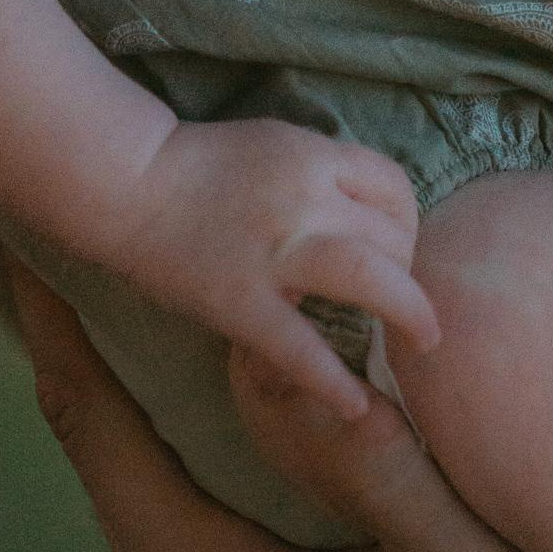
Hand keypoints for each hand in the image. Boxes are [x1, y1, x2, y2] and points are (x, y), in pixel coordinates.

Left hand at [14, 270, 552, 551]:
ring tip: (142, 266)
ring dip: (145, 383)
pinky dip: (197, 433)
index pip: (99, 438)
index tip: (34, 223)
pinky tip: (229, 369)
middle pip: (109, 456)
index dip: (60, 326)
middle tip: (85, 218)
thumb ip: (363, 464)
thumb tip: (268, 354)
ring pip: (153, 482)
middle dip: (94, 340)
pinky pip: (198, 512)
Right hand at [98, 116, 442, 413]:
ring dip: (408, 312)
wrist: (129, 182)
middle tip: (404, 298)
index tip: (398, 244)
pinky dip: (332, 381)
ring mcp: (275, 253)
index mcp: (314, 156)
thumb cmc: (204, 163)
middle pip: (392, 234)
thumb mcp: (278, 145)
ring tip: (424, 343)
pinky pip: (299, 349)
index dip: (407, 219)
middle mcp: (306, 200)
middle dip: (409, 268)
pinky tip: (356, 406)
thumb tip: (368, 219)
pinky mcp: (241, 303)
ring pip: (368, 278)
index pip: (394, 185)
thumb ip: (324, 177)